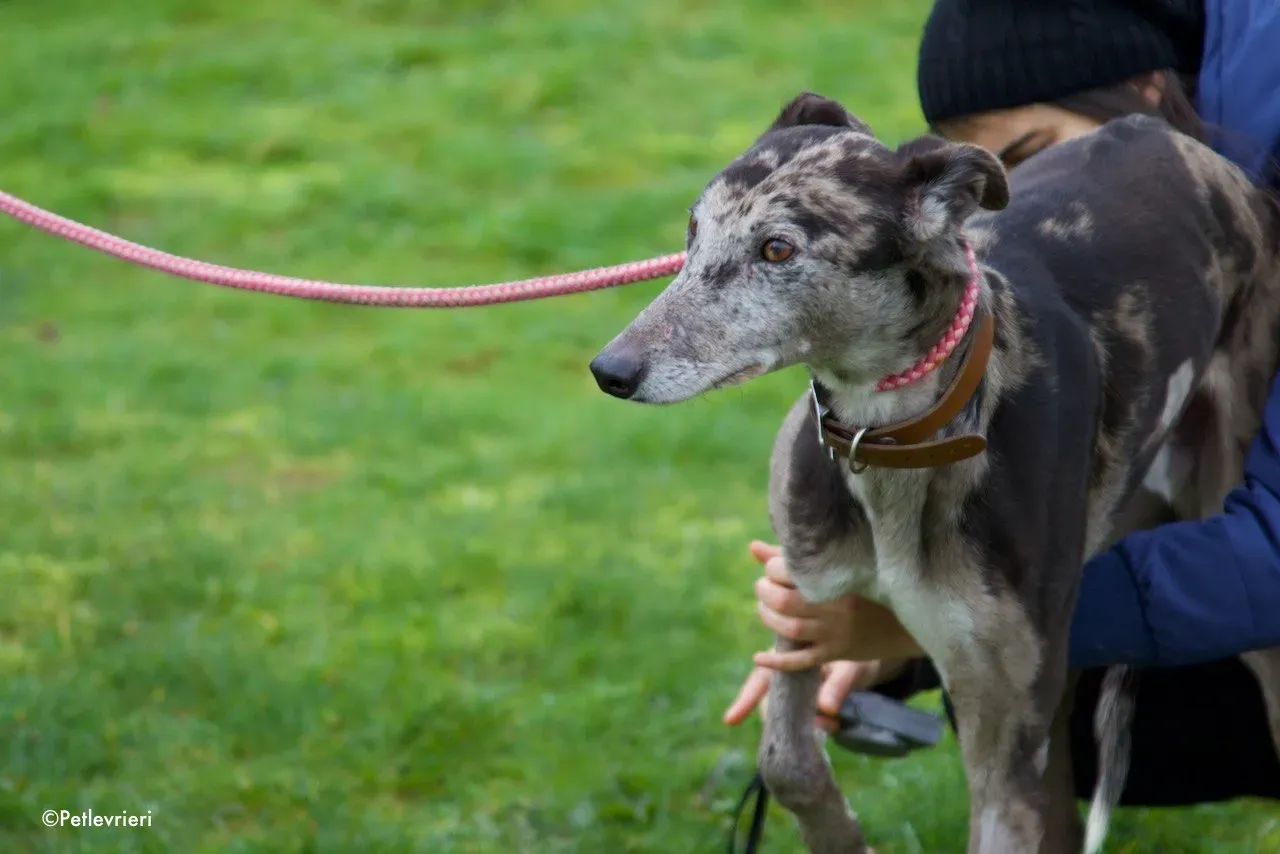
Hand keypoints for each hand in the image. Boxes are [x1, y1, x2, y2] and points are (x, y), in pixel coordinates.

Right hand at [723, 660, 889, 732]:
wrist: (872, 652)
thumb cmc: (856, 653)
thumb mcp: (850, 666)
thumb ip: (838, 685)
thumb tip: (826, 709)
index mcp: (789, 655)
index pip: (762, 677)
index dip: (746, 698)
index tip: (730, 720)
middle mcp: (788, 673)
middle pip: (769, 700)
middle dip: (774, 721)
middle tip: (790, 736)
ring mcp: (799, 690)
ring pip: (788, 713)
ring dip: (803, 725)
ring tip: (832, 723)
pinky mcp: (812, 703)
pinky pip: (807, 720)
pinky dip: (820, 725)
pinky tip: (835, 722)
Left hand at [746, 541, 922, 669]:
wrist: (910, 615)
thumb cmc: (869, 581)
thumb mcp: (841, 562)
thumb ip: (796, 556)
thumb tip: (754, 548)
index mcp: (837, 575)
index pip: (786, 570)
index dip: (771, 568)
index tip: (774, 567)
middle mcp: (835, 604)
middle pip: (782, 600)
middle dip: (764, 592)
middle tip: (764, 586)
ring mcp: (836, 631)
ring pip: (788, 629)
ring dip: (767, 618)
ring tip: (766, 608)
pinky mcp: (838, 652)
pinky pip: (801, 661)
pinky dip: (776, 661)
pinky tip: (759, 656)